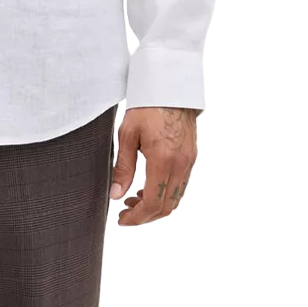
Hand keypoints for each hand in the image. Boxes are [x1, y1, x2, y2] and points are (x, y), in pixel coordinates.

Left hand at [109, 106, 198, 225]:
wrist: (171, 87)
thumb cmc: (147, 106)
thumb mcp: (127, 134)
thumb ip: (123, 167)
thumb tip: (116, 195)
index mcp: (163, 160)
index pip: (153, 203)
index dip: (137, 218)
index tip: (122, 219)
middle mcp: (180, 165)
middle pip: (166, 207)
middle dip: (145, 216)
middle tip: (125, 212)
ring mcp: (189, 161)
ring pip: (175, 198)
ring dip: (156, 206)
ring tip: (133, 199)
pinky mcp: (191, 157)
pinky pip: (180, 186)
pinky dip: (165, 194)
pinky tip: (149, 187)